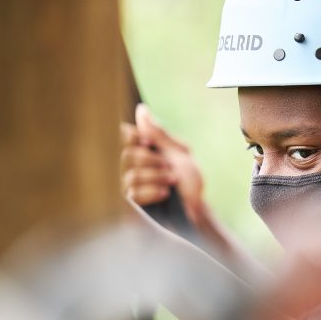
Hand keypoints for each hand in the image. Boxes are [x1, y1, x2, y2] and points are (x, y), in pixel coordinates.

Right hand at [120, 104, 206, 224]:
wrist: (197, 210)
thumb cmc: (190, 182)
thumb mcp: (179, 153)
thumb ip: (158, 134)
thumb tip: (140, 109)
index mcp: (143, 150)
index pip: (123, 135)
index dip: (133, 137)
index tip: (149, 143)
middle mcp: (132, 166)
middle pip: (128, 155)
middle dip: (153, 161)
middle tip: (170, 168)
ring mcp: (130, 186)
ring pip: (131, 175)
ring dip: (157, 178)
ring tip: (172, 183)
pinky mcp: (132, 205)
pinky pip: (132, 194)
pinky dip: (152, 192)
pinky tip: (165, 194)